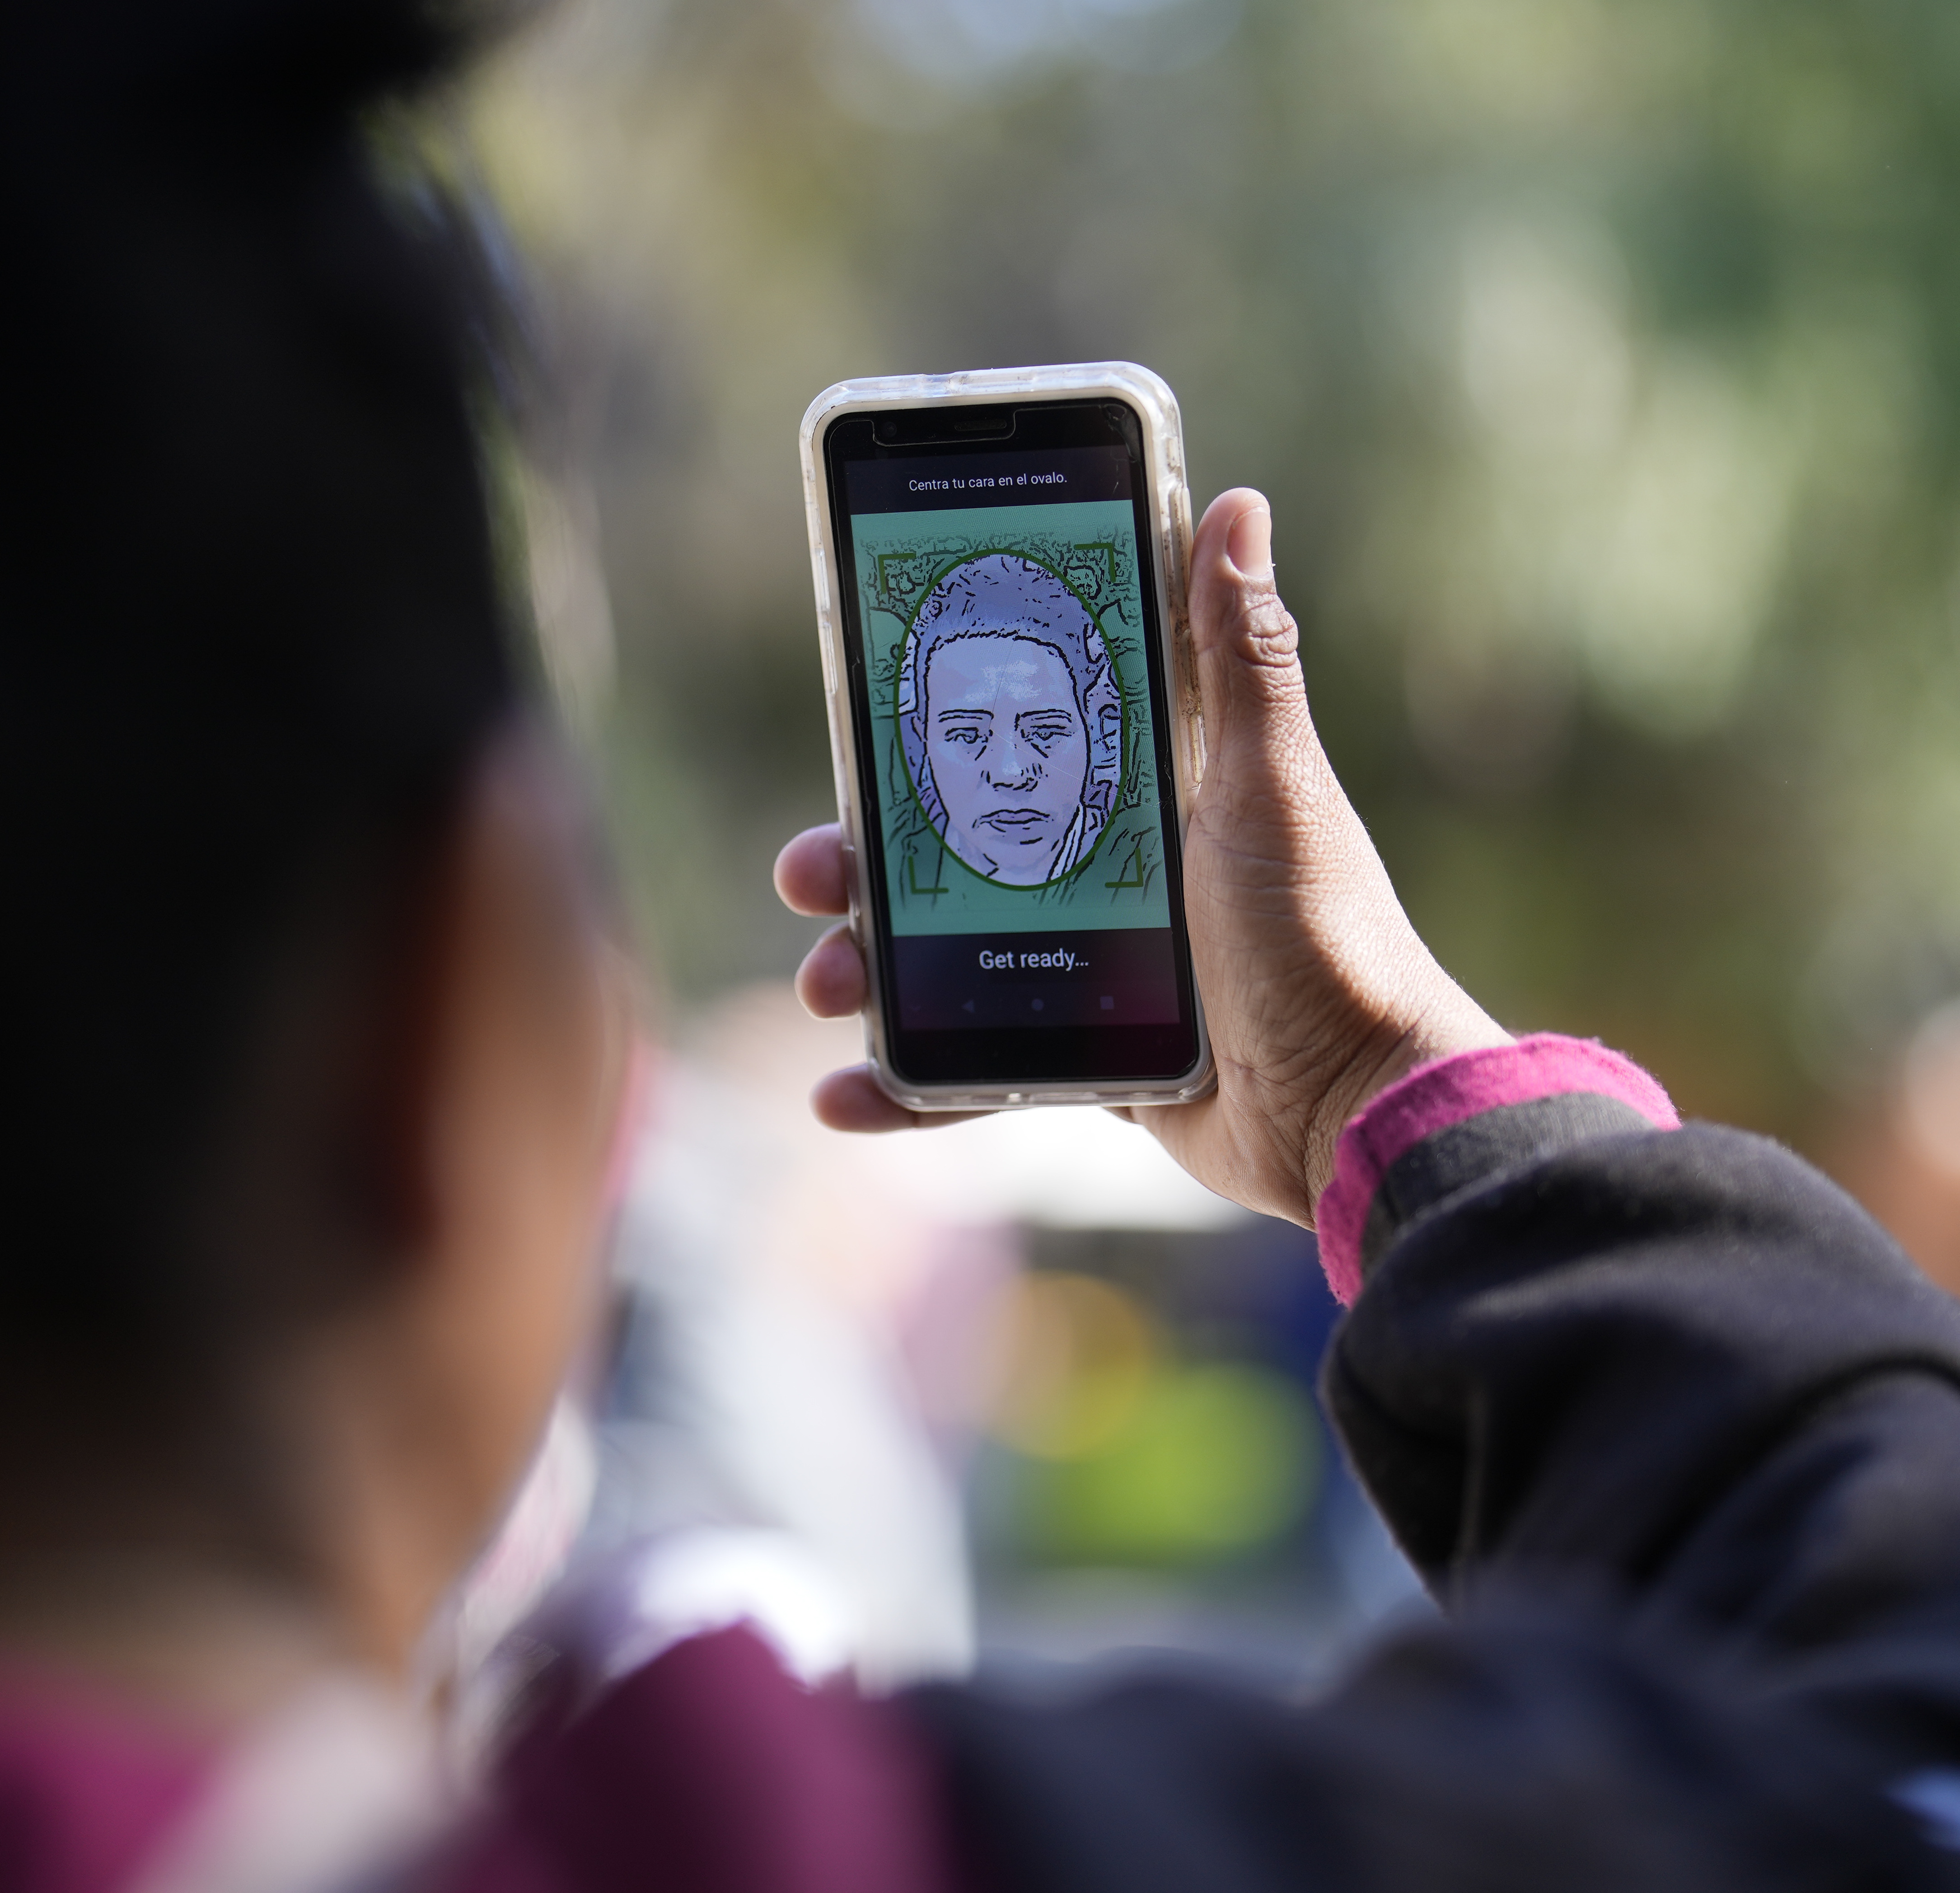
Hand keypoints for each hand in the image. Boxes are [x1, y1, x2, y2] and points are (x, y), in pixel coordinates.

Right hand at [774, 489, 1506, 1226]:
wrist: (1355, 1112)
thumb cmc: (1324, 939)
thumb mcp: (1269, 786)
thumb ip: (1240, 657)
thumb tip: (1237, 505)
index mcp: (1144, 796)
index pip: (1011, 743)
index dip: (923, 735)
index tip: (858, 720)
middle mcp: (1107, 876)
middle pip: (947, 854)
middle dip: (861, 863)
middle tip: (812, 871)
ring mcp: (1090, 971)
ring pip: (941, 958)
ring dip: (863, 969)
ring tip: (829, 982)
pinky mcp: (1088, 1060)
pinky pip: (973, 1067)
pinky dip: (903, 1086)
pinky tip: (843, 1094)